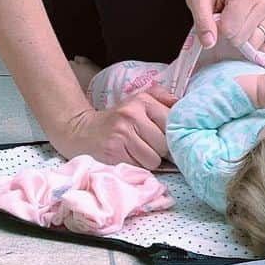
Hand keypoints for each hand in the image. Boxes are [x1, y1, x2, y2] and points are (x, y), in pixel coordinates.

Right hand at [55, 85, 177, 169]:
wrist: (82, 131)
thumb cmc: (118, 118)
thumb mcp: (137, 100)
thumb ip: (161, 97)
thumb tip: (181, 103)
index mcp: (142, 101)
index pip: (171, 123)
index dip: (173, 136)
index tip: (168, 140)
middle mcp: (131, 115)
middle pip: (164, 145)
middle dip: (161, 151)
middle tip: (151, 148)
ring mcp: (121, 135)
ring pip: (153, 160)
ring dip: (149, 162)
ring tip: (139, 153)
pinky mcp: (113, 153)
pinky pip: (139, 168)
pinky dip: (137, 167)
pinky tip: (129, 159)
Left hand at [185, 0, 264, 52]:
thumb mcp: (197, 0)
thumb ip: (202, 21)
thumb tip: (209, 43)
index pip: (230, 29)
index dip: (217, 30)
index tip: (214, 20)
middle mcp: (261, 5)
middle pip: (241, 39)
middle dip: (227, 37)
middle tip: (222, 23)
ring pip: (253, 46)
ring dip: (239, 43)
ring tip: (233, 28)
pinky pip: (263, 48)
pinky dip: (250, 48)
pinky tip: (241, 37)